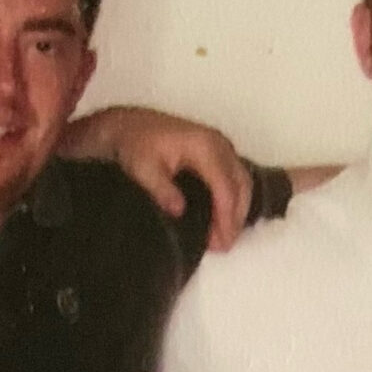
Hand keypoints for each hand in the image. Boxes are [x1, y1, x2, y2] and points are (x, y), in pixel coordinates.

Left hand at [65, 106, 253, 252]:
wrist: (129, 125)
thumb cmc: (134, 145)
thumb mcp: (142, 168)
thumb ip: (161, 190)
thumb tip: (180, 211)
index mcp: (204, 147)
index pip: (225, 187)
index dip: (226, 218)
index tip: (220, 243)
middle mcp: (219, 143)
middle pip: (240, 186)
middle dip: (235, 219)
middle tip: (223, 246)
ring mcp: (221, 145)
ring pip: (242, 182)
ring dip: (237, 211)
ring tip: (222, 237)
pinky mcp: (218, 150)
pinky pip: (236, 177)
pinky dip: (234, 199)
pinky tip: (222, 219)